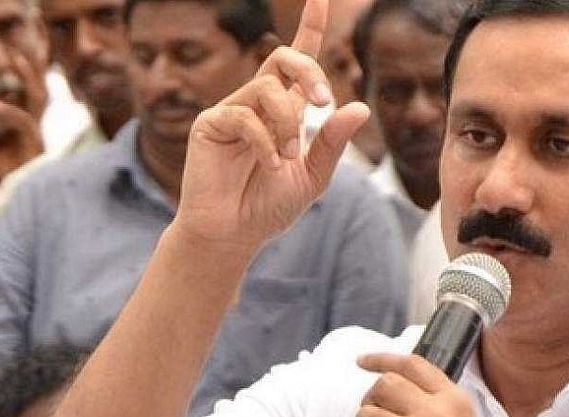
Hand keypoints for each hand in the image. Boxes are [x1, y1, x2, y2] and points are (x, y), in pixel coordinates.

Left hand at [0, 51, 47, 181]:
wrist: (22, 195)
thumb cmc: (12, 175)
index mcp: (28, 125)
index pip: (29, 96)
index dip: (26, 76)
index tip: (14, 57)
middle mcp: (35, 125)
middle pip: (38, 91)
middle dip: (31, 71)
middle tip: (15, 52)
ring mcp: (37, 132)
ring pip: (37, 99)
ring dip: (28, 79)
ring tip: (15, 62)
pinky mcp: (35, 143)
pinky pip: (23, 121)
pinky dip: (8, 111)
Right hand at [172, 0, 370, 254]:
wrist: (233, 236)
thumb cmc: (268, 207)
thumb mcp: (312, 176)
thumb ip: (332, 142)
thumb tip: (358, 107)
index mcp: (283, 111)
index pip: (297, 60)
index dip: (309, 28)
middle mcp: (257, 104)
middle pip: (282, 59)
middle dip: (308, 72)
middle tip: (323, 102)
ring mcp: (231, 111)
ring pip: (266, 89)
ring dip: (287, 123)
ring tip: (287, 157)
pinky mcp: (210, 125)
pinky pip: (243, 116)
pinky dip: (264, 142)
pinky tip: (268, 165)